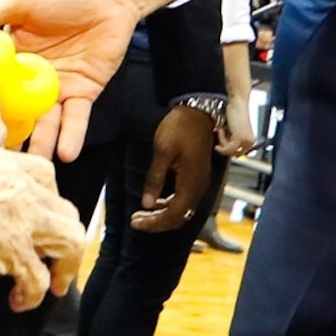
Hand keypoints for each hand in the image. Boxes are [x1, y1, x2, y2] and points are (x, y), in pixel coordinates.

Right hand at [0, 0, 169, 162]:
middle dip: (2, 136)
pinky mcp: (82, 94)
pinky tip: (65, 154)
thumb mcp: (19, 1)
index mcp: (7, 57)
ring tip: (26, 168)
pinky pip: (75, 119)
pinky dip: (72, 136)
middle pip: (12, 112)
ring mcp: (54, 89)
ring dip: (38, 145)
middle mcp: (27, 78)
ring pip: (43, 123)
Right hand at [0, 146, 87, 310]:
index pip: (44, 174)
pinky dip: (34, 294)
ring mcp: (19, 216)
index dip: (48, 200)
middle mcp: (16, 184)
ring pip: (70, 238)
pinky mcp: (13, 249)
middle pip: (64, 208)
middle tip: (52, 257)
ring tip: (54, 284)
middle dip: (62, 236)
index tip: (42, 219)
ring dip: (65, 266)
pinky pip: (39, 278)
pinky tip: (19, 301)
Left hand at [130, 104, 220, 232]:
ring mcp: (199, 182)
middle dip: (157, 222)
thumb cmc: (179, 128)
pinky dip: (169, 205)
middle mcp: (199, 187)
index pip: (174, 215)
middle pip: (179, 217)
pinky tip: (155, 202)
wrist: (198, 112)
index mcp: (191, 183)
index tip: (135, 223)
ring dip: (162, 215)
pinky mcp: (197, 177)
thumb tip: (147, 203)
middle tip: (136, 221)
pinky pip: (184, 200)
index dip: (154, 223)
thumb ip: (155, 178)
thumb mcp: (162, 151)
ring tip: (142, 214)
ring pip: (182, 210)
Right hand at [217, 107, 255, 160]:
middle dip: (224, 143)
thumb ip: (231, 141)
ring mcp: (245, 141)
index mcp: (251, 142)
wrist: (238, 103)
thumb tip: (224, 150)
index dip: (227, 147)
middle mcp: (250, 143)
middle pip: (232, 154)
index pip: (237, 154)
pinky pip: (226, 147)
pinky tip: (221, 129)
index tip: (222, 141)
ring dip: (221, 139)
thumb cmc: (236, 113)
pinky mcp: (239, 138)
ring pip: (228, 151)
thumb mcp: (234, 130)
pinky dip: (221, 138)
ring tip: (222, 128)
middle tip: (223, 131)